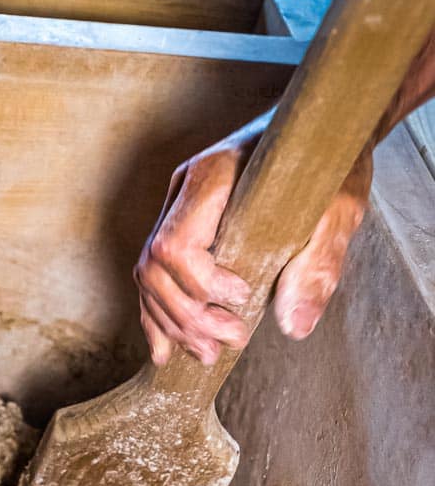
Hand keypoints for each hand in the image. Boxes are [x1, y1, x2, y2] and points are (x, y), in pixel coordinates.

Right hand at [134, 115, 370, 366]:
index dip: (200, 284)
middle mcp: (181, 191)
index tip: (242, 300)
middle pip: (154, 268)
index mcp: (210, 176)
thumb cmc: (328, 163)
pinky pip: (153, 278)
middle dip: (187, 316)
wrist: (320, 131)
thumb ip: (316, 264)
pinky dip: (158, 317)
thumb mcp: (337, 210)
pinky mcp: (179, 226)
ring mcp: (174, 208)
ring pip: (148, 278)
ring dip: (174, 324)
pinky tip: (167, 349)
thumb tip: (293, 326)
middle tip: (229, 342)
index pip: (175, 243)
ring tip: (208, 354)